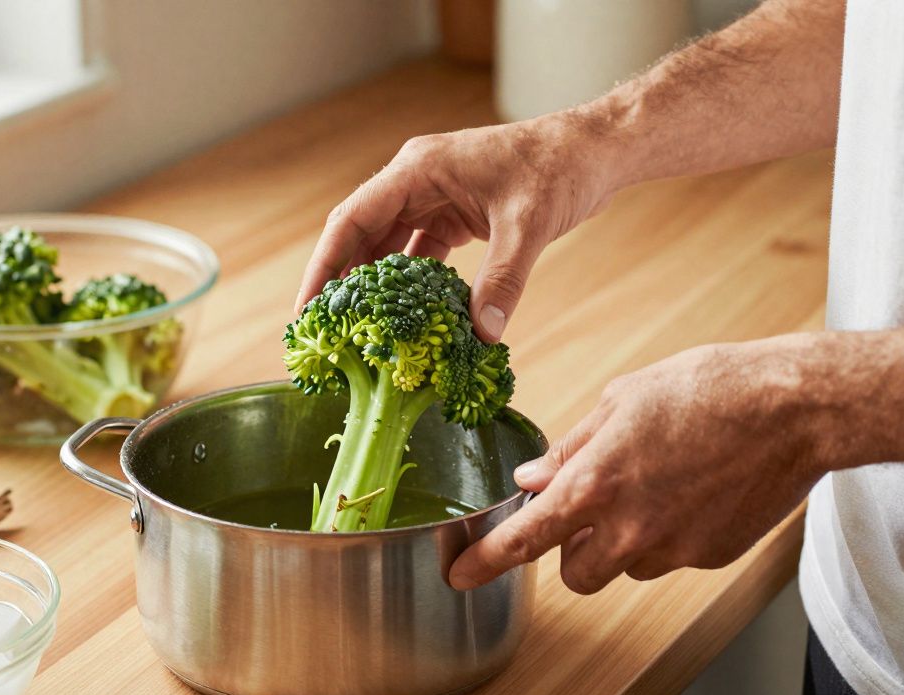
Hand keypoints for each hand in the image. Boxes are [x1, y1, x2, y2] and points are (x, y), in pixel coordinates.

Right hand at [296, 112, 622, 340]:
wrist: (596, 150)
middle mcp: (415, 181)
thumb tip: (482, 333)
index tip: (308, 310)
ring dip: (376, 288)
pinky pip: (419, 254)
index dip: (324, 266)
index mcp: (417, 170)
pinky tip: (408, 321)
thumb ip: (503, 279)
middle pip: (361, 236)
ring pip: (388, 247)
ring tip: (360, 335)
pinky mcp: (454, 215)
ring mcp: (433, 198)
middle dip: (342, 284)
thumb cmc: (560, 168)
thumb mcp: (529, 224)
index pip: (352, 220)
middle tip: (327, 335)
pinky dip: (413, 286)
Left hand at [448, 336, 830, 593]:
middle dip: (571, 552)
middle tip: (588, 513)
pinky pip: (672, 559)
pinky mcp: (711, 556)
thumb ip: (570, 449)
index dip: (485, 561)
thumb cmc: (705, 390)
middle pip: (574, 574)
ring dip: (623, 543)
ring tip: (655, 487)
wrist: (792, 408)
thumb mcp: (620, 402)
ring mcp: (673, 548)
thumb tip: (532, 478)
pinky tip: (692, 490)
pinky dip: (669, 535)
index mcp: (595, 483)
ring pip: (625, 568)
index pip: (524, 539)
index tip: (458, 574)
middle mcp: (629, 527)